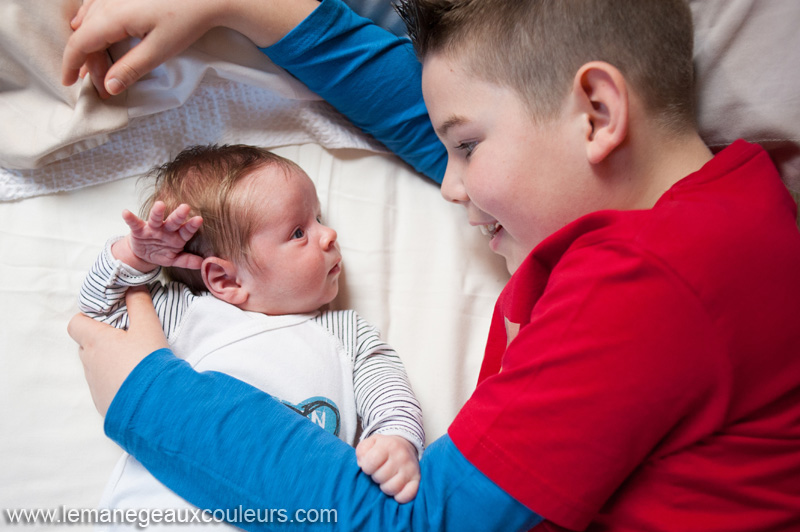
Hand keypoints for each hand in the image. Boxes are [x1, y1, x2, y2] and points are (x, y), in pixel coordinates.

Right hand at [62, 0, 319, 96]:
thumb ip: (131, 69)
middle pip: (84, 34)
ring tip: (101, 66)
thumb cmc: (186, 20)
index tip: (70, 82)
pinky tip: (98, 34)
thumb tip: (109, 87)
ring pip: (89, 20)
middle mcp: (108, 1)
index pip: (80, 43)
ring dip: (91, 44)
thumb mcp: (159, 51)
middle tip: (104, 85)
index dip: (72, 65)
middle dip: (89, 62)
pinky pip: (96, 6)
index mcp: (113, 16)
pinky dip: (94, 25)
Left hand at [67, 286, 168, 415]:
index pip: (76, 323)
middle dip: (102, 340)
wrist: (152, 405)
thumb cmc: (147, 361)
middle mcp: (89, 362)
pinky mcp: (103, 402)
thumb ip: (140, 303)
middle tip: (127, 338)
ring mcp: (94, 384)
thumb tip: (133, 286)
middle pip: (87, 345)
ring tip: (134, 361)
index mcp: (95, 341)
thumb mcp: (148, 326)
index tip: (108, 318)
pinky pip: (105, 386)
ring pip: (96, 366)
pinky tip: (135, 381)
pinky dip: (116, 381)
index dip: (88, 318)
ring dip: (109, 361)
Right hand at [114, 201, 202, 271]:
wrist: (143, 254)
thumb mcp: (174, 259)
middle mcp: (166, 229)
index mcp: (177, 236)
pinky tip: (126, 213)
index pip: (186, 230)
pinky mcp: (139, 230)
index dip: (192, 225)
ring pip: (155, 219)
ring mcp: (152, 228)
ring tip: (160, 205)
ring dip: (157, 212)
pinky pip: (134, 223)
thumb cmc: (162, 252)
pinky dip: (130, 218)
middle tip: (185, 207)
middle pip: (173, 221)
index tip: (199, 219)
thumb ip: (187, 261)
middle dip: (179, 215)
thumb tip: (203, 264)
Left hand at [356, 434, 420, 502]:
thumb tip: (362, 465)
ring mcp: (411, 468)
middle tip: (379, 472)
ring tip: (386, 479)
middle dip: (376, 477)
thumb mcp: (370, 443)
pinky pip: (407, 495)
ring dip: (385, 487)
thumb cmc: (383, 447)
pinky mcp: (417, 479)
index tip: (370, 466)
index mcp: (388, 445)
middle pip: (380, 477)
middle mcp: (401, 456)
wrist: (405, 445)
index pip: (370, 463)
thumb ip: (362, 451)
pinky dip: (400, 496)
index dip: (366, 467)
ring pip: (392, 488)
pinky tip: (396, 489)